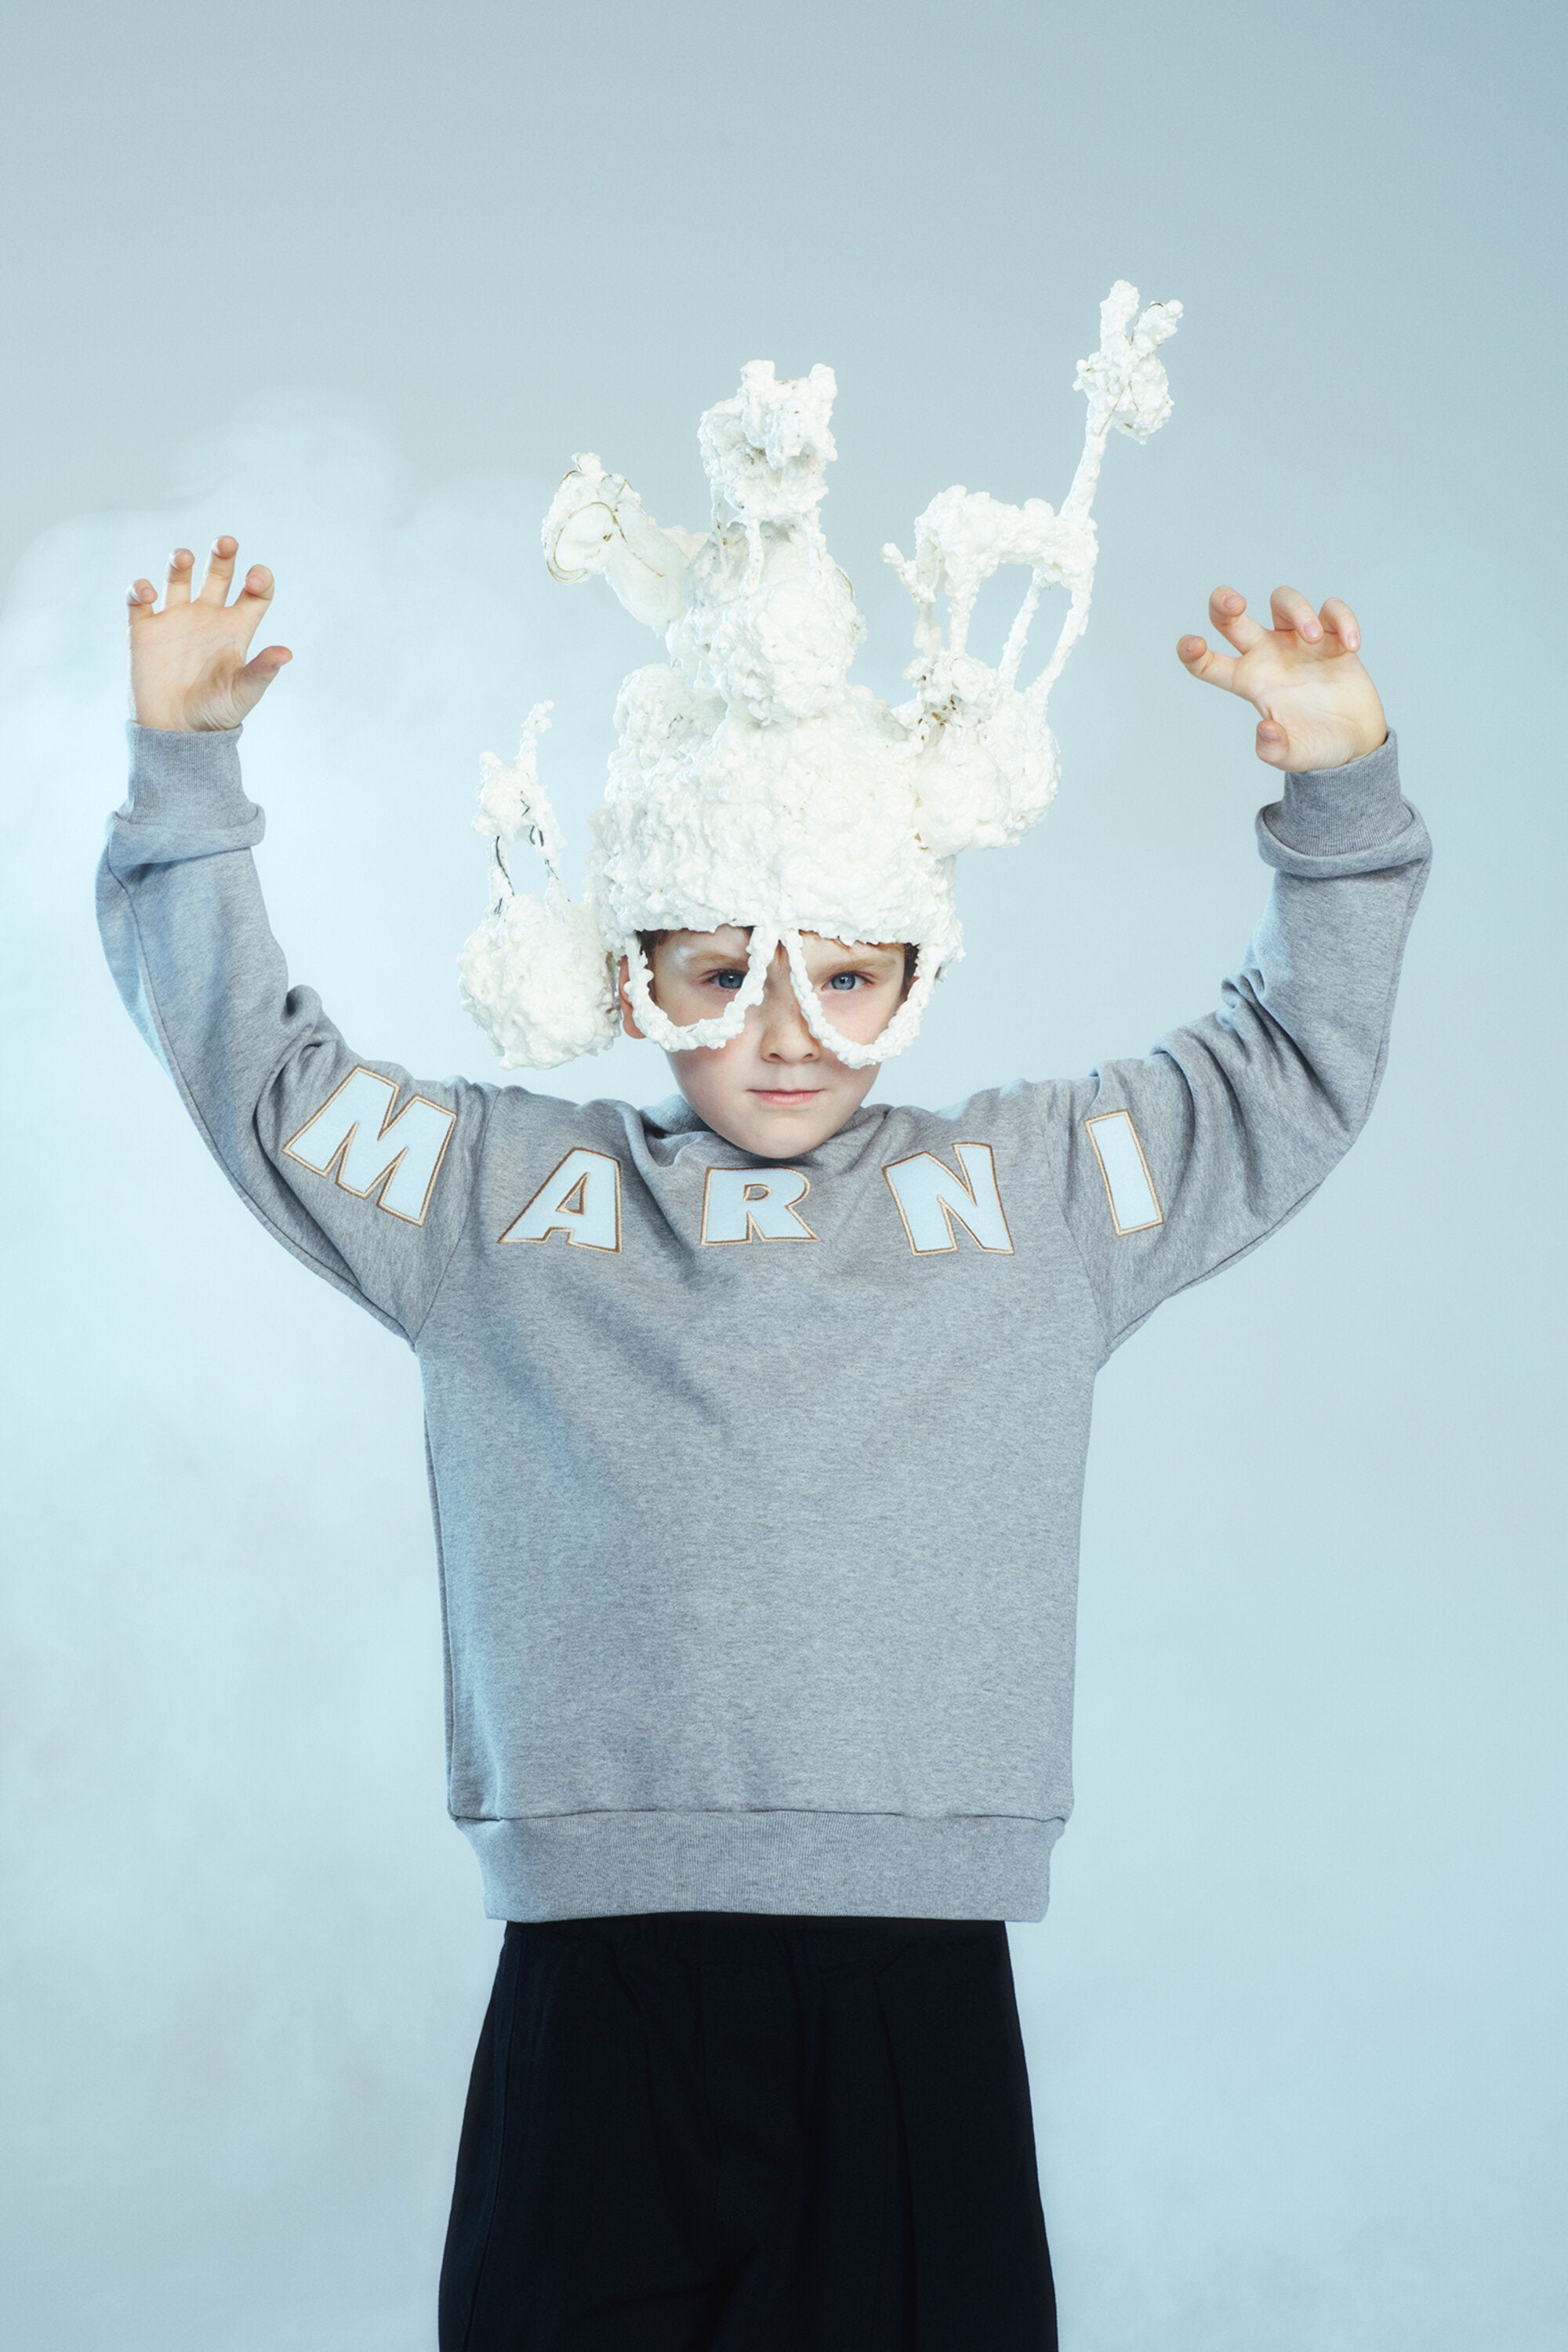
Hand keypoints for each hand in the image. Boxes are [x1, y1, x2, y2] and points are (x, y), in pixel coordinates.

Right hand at [127, 535, 290, 730]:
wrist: (175, 733)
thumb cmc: (215, 715)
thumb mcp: (243, 694)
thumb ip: (262, 671)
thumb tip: (286, 653)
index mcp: (236, 629)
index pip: (254, 593)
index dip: (259, 579)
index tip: (253, 579)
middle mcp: (207, 618)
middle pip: (218, 574)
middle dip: (223, 555)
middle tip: (227, 542)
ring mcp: (176, 620)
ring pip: (178, 577)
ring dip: (180, 562)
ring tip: (184, 557)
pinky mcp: (145, 629)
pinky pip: (139, 599)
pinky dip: (140, 589)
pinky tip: (147, 592)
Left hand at [1177, 585, 1386, 771]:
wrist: (1355, 741)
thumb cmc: (1317, 746)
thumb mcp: (1294, 756)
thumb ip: (1275, 750)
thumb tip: (1265, 731)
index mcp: (1250, 682)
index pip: (1209, 664)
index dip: (1191, 652)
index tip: (1193, 642)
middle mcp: (1267, 656)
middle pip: (1232, 617)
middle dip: (1224, 602)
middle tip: (1237, 604)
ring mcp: (1298, 642)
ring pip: (1282, 601)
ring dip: (1297, 611)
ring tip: (1313, 638)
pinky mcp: (1331, 636)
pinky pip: (1331, 609)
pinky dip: (1342, 619)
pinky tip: (1351, 647)